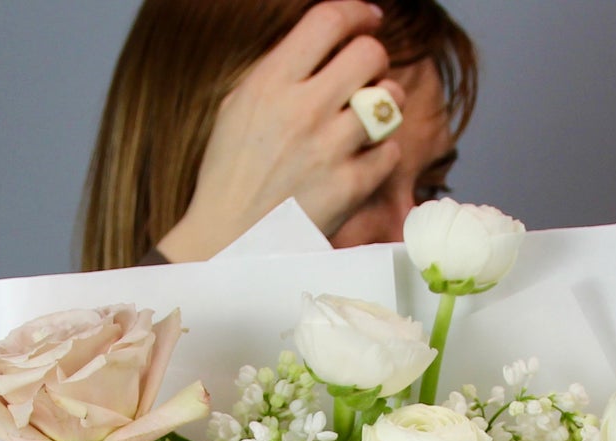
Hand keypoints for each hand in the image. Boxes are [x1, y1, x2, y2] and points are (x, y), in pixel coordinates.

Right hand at [157, 1, 404, 261]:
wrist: (226, 242)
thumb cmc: (230, 176)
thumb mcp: (237, 107)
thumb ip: (279, 72)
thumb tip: (320, 44)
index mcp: (271, 83)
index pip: (329, 21)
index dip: (358, 13)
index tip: (368, 19)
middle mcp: (303, 110)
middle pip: (369, 55)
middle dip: (374, 60)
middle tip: (367, 76)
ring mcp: (329, 150)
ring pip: (389, 101)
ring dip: (385, 105)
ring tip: (368, 118)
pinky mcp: (348, 188)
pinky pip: (389, 152)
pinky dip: (381, 153)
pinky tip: (361, 160)